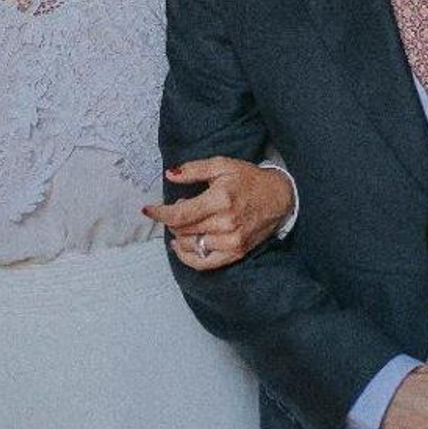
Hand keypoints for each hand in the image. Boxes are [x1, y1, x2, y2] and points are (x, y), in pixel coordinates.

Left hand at [144, 157, 294, 270]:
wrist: (279, 198)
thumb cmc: (249, 180)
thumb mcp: (222, 165)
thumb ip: (194, 169)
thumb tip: (170, 175)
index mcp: (221, 199)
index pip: (180, 213)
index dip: (160, 213)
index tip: (147, 210)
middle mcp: (226, 223)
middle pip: (182, 230)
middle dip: (171, 220)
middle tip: (177, 207)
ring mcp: (232, 241)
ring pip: (190, 245)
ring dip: (178, 235)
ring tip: (183, 223)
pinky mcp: (236, 253)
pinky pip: (204, 263)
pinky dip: (187, 257)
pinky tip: (181, 246)